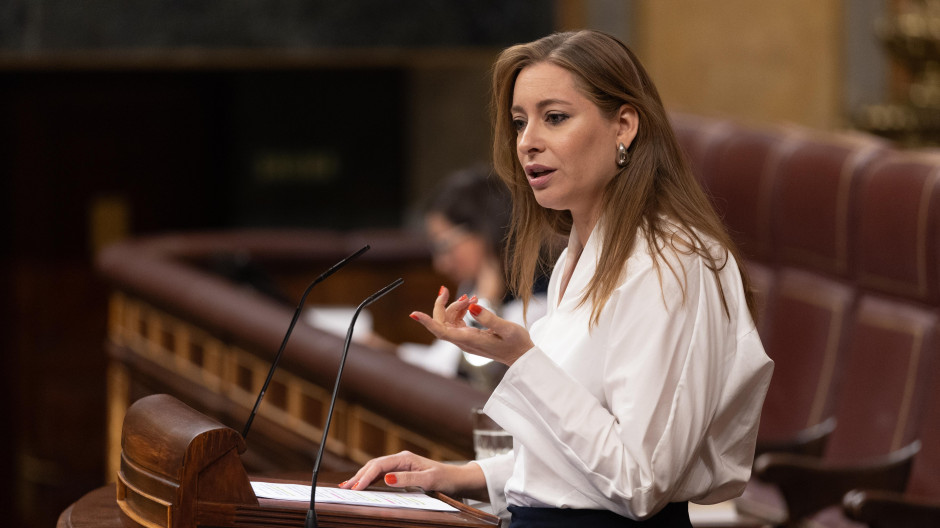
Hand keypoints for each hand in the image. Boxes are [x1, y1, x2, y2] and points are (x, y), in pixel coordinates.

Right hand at [337, 450, 486, 499]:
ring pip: (376, 469)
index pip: (379, 466)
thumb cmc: (445, 478)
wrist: (457, 479)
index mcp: (405, 458)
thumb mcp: (428, 480)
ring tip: (348, 486)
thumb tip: (386, 478)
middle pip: (374, 465)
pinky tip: (363, 484)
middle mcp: (401, 459)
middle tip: (345, 488)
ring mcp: (401, 465)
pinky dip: (370, 479)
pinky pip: (382, 473)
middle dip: (359, 476)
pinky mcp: (402, 471)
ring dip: (362, 477)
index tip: (356, 488)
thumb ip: (407, 479)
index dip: (365, 477)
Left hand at [410, 286, 533, 365]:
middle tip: (445, 289)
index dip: (427, 321)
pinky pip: (456, 321)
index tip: (413, 313)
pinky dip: (460, 310)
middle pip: (441, 322)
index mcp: (469, 340)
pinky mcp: (468, 336)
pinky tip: (472, 303)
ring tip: (473, 298)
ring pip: (448, 320)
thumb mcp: (507, 328)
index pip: (441, 331)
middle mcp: (463, 341)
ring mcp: (464, 339)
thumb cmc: (516, 343)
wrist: (520, 355)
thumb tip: (471, 307)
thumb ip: (489, 318)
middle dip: (441, 305)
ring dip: (455, 306)